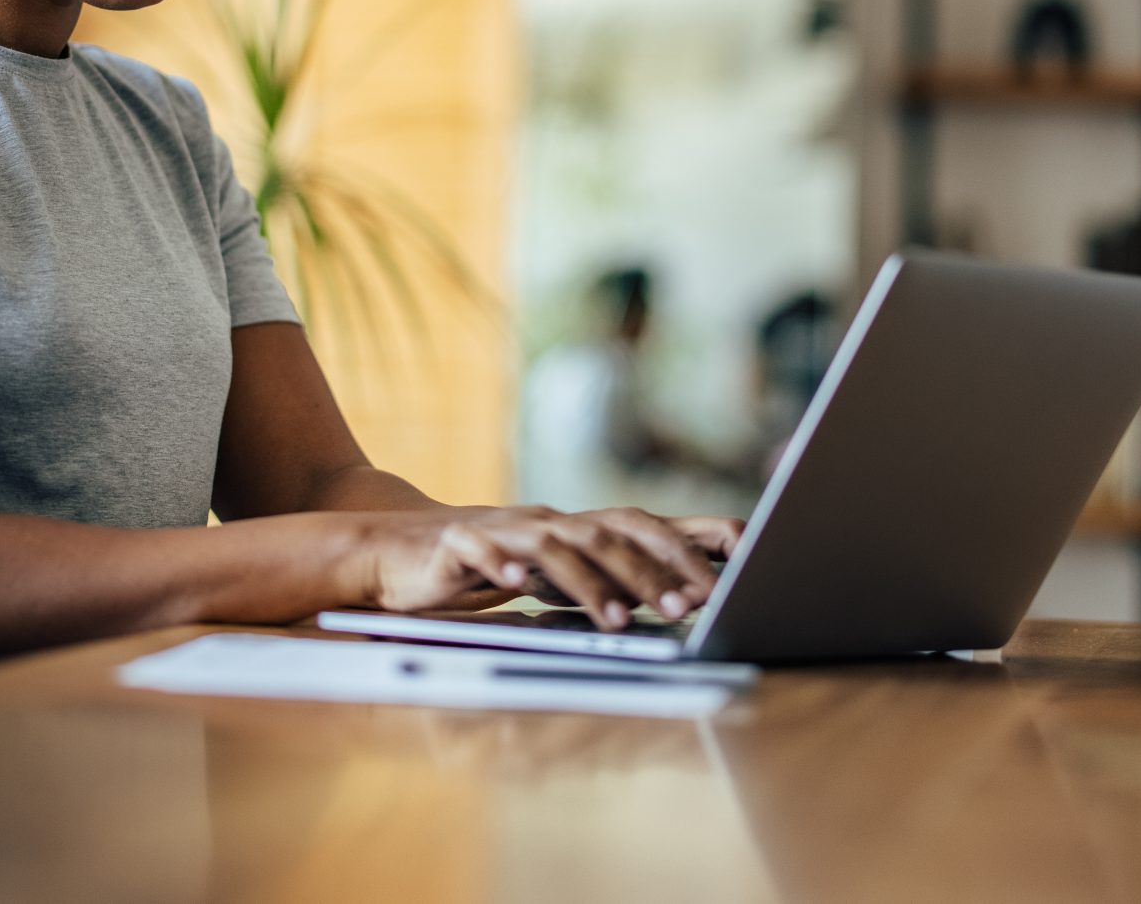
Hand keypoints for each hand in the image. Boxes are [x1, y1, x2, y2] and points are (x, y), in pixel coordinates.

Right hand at [354, 506, 744, 630]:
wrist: (396, 550)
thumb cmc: (487, 565)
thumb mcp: (553, 572)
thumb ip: (606, 576)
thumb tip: (680, 595)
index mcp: (576, 528)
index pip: (645, 524)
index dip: (692, 535)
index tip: (743, 554)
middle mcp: (548, 521)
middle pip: (611, 533)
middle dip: (655, 568)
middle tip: (692, 604)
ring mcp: (504, 528)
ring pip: (556, 545)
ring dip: (590, 582)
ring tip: (619, 619)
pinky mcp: (457, 543)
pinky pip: (480, 548)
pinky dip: (500, 562)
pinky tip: (515, 579)